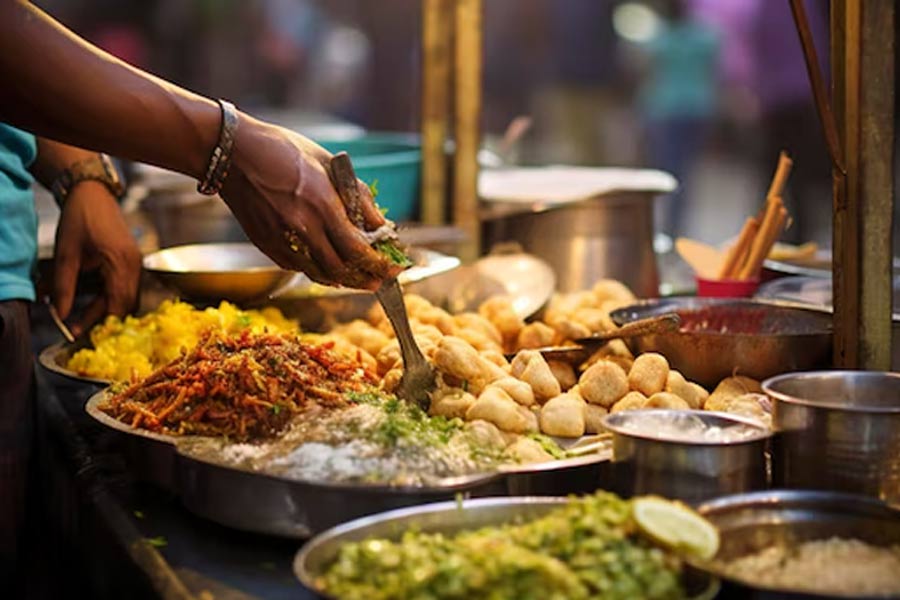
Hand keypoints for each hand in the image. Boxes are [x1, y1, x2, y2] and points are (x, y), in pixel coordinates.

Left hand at [52, 181, 141, 334]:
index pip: (119, 303)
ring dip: (107, 311)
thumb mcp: (66, 253)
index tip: (84, 336)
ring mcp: (136, 262)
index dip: (104, 324)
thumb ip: (64, 286)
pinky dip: (111, 298)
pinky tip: (93, 304)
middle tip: (80, 332)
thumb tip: (60, 314)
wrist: (92, 192)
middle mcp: (134, 264)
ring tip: (81, 322)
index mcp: (120, 262)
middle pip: (127, 304)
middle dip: (106, 321)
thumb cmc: (80, 217)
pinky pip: (126, 286)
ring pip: (127, 297)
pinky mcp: (132, 260)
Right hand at [220, 115, 400, 289]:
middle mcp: (301, 227)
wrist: (231, 153)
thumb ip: (358, 197)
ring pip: (320, 274)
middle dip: (367, 279)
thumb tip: (381, 223)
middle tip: (382, 281)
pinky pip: (299, 267)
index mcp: (321, 204)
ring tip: (361, 281)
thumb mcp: (329, 164)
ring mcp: (281, 240)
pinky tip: (331, 269)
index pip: (357, 249)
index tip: (394, 267)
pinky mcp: (267, 245)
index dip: (379, 264)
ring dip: (345, 281)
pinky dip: (319, 272)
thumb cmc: (282, 150)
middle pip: (341, 270)